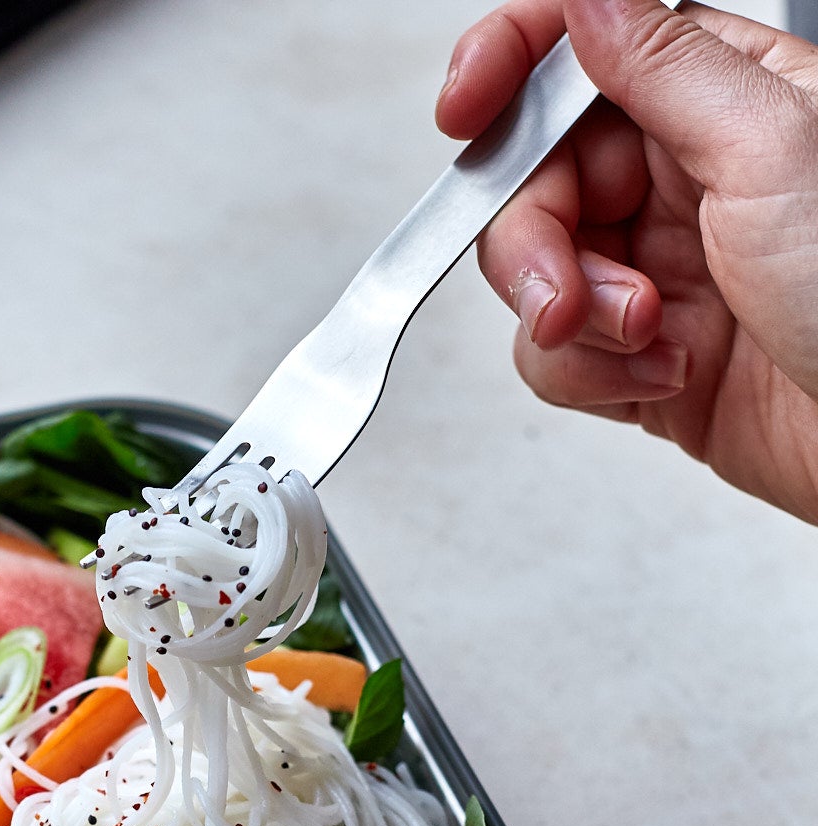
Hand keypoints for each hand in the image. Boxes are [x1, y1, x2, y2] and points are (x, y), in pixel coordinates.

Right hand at [439, 0, 817, 521]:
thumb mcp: (768, 146)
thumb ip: (662, 68)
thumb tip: (585, 2)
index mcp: (718, 100)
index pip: (581, 53)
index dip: (509, 68)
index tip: (465, 108)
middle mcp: (681, 181)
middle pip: (537, 180)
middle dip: (537, 242)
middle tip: (568, 290)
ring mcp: (659, 274)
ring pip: (538, 277)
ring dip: (571, 318)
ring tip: (646, 339)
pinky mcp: (643, 364)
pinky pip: (558, 358)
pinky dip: (591, 377)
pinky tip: (661, 379)